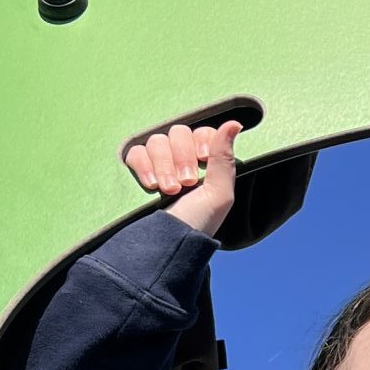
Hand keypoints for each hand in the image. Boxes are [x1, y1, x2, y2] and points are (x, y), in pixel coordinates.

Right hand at [125, 117, 240, 237]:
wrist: (164, 245)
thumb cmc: (196, 224)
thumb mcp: (218, 195)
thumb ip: (224, 157)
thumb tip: (235, 123)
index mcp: (204, 164)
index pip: (202, 132)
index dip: (202, 140)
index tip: (204, 159)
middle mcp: (180, 160)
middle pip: (178, 132)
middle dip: (182, 157)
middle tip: (186, 183)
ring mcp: (156, 165)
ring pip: (157, 141)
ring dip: (164, 164)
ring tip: (168, 190)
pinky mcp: (135, 171)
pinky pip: (135, 152)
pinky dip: (144, 165)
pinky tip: (151, 185)